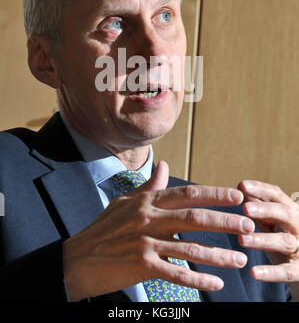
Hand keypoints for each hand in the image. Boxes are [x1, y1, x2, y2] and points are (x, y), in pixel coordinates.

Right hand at [63, 161, 254, 300]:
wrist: (77, 260)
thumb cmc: (103, 229)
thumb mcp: (124, 202)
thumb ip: (148, 186)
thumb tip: (164, 166)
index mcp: (147, 202)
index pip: (186, 194)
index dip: (214, 194)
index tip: (237, 197)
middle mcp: (148, 219)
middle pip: (194, 218)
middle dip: (224, 221)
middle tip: (248, 226)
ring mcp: (145, 243)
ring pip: (190, 248)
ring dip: (218, 255)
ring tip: (239, 259)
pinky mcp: (141, 266)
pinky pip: (175, 274)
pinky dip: (197, 279)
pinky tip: (215, 283)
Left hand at [238, 180, 298, 299]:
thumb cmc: (283, 238)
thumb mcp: (273, 221)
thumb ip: (259, 206)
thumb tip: (241, 187)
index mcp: (290, 211)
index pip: (277, 195)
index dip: (261, 189)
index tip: (242, 185)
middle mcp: (298, 226)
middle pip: (285, 214)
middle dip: (266, 210)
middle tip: (245, 209)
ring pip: (284, 242)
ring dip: (263, 240)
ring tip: (242, 240)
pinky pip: (287, 272)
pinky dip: (271, 273)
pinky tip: (253, 272)